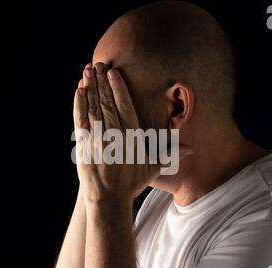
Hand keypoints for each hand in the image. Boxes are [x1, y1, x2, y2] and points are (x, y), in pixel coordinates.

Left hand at [73, 62, 189, 204]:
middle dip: (103, 82)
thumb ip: (170, 154)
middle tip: (99, 64)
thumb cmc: (131, 183)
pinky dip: (79, 104)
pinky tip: (79, 91)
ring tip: (88, 70)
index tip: (114, 73)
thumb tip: (192, 150)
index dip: (118, 87)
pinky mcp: (84, 144)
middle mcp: (114, 133)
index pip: (125, 105)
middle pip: (108, 102)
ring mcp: (97, 137)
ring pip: (93, 107)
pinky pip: (81, 119)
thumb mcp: (154, 169)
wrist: (109, 198)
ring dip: (90, 87)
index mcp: (131, 136)